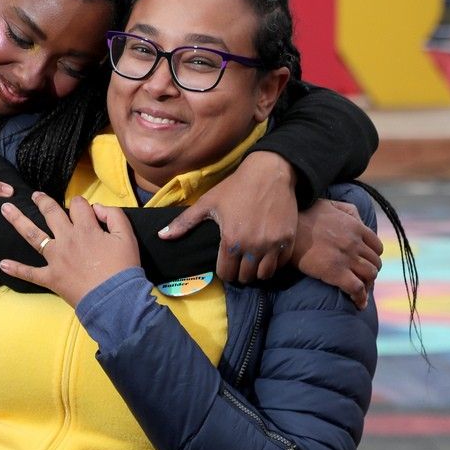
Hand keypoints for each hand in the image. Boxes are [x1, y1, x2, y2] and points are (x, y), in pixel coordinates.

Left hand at [0, 192, 139, 307]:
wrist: (115, 299)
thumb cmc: (123, 268)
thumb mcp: (127, 236)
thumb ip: (113, 215)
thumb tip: (96, 208)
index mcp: (85, 228)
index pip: (78, 205)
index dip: (81, 203)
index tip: (84, 209)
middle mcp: (66, 239)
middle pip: (50, 213)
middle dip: (42, 201)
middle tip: (35, 196)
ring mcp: (55, 259)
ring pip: (33, 235)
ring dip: (18, 220)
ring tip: (6, 209)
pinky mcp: (50, 278)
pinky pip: (30, 273)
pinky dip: (16, 269)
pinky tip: (2, 264)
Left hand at [159, 151, 297, 282]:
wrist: (269, 173)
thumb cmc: (235, 187)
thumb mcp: (207, 203)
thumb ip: (184, 223)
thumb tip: (161, 236)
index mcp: (230, 241)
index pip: (226, 274)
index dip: (223, 272)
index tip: (224, 266)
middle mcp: (252, 246)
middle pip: (245, 277)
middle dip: (239, 273)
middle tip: (237, 264)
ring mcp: (273, 244)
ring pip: (264, 274)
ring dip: (257, 271)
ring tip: (251, 262)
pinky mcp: (288, 239)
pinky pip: (281, 263)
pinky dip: (274, 263)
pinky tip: (266, 254)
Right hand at [293, 199, 383, 309]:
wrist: (286, 228)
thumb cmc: (303, 216)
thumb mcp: (330, 204)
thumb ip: (348, 210)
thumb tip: (358, 220)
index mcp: (356, 227)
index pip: (377, 247)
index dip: (372, 257)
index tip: (365, 263)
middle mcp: (355, 243)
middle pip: (375, 263)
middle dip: (370, 272)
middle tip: (360, 278)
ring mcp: (347, 258)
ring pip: (370, 276)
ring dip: (367, 284)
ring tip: (358, 290)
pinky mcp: (335, 272)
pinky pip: (357, 288)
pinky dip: (360, 298)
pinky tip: (358, 304)